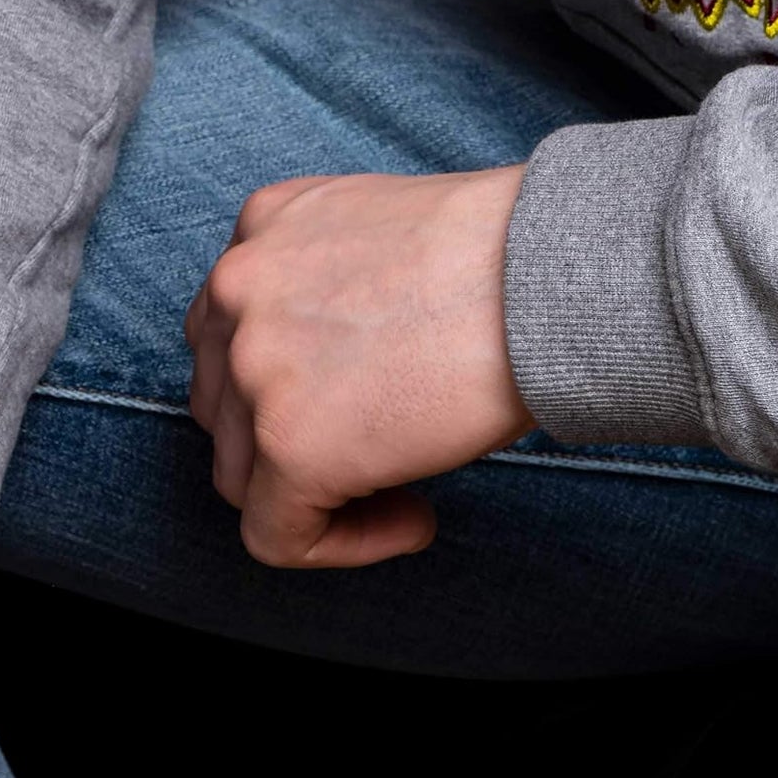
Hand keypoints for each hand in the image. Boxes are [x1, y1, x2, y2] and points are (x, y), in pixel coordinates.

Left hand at [183, 166, 533, 566]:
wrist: (553, 276)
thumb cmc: (508, 258)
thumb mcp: (383, 239)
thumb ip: (325, 295)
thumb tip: (330, 380)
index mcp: (258, 231)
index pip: (227, 342)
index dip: (282, 395)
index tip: (356, 412)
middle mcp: (237, 294)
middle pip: (225, 412)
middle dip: (288, 447)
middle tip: (376, 455)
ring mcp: (253, 372)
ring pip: (240, 480)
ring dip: (312, 499)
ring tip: (401, 492)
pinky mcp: (289, 447)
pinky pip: (276, 537)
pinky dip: (339, 547)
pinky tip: (413, 523)